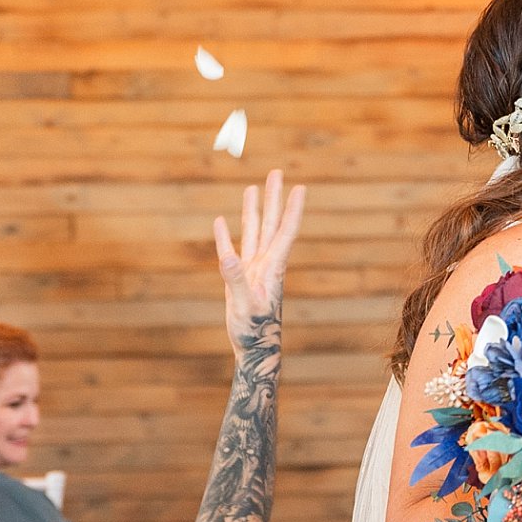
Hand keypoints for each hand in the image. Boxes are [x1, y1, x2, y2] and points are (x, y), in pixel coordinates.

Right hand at [213, 169, 305, 347]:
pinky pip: (232, 250)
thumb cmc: (254, 331)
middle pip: (271, 223)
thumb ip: (235, 280)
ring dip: (254, 209)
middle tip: (277, 172)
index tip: (301, 187)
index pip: (285, 232)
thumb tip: (227, 256)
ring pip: (254, 232)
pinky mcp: (240, 277)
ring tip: (253, 188)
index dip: (293, 209)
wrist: (254, 350)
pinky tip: (221, 221)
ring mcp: (253, 269)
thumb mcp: (243, 306)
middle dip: (274, 198)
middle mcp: (266, 264)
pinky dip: (226, 235)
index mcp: (273, 268)